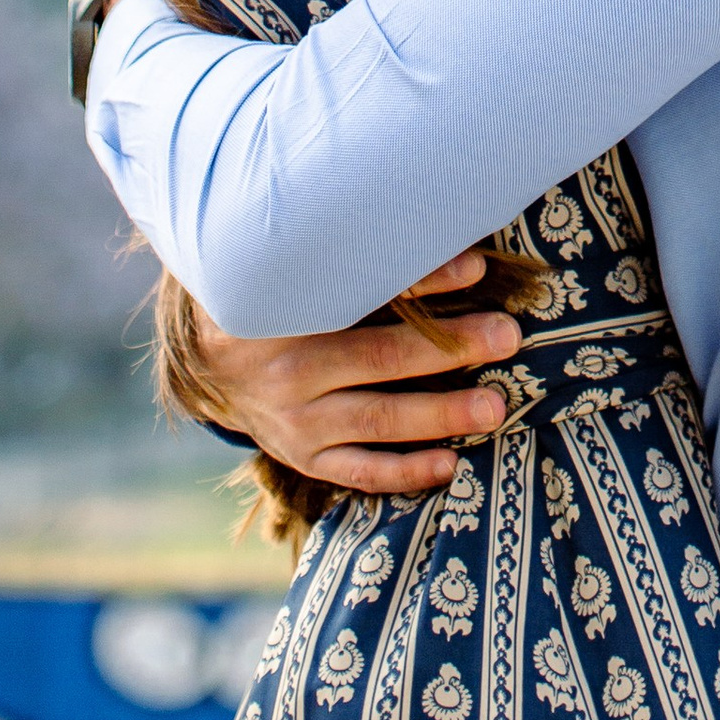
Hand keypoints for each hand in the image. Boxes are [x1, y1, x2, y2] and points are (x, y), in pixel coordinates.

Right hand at [179, 255, 521, 501]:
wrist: (211, 363)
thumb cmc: (278, 302)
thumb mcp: (302, 275)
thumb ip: (362, 264)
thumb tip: (449, 247)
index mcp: (291, 311)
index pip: (365, 293)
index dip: (423, 280)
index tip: (478, 266)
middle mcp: (291, 371)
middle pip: (382, 357)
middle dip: (451, 347)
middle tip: (508, 337)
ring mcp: (296, 422)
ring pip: (377, 420)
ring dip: (440, 414)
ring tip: (495, 408)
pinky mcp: (303, 458)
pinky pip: (358, 471)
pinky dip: (403, 472)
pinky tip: (449, 465)